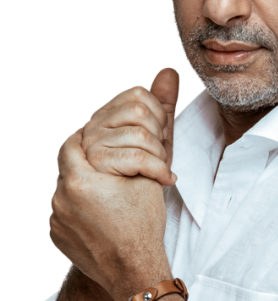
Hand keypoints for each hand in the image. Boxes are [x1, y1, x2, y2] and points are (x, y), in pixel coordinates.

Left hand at [49, 68, 179, 300]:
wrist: (134, 272)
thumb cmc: (145, 224)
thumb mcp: (154, 169)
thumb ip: (160, 120)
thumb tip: (165, 73)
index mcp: (80, 178)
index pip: (73, 141)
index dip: (90, 138)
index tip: (105, 141)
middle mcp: (59, 197)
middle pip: (66, 164)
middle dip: (86, 160)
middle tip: (107, 165)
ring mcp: (55, 219)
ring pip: (64, 187)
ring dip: (83, 183)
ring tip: (108, 190)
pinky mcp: (55, 236)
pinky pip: (62, 211)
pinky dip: (78, 206)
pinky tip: (101, 212)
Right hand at [81, 67, 179, 186]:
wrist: (129, 230)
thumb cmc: (141, 185)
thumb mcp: (156, 142)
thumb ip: (161, 107)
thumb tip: (169, 70)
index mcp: (102, 120)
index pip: (137, 93)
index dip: (158, 115)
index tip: (158, 139)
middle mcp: (88, 130)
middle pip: (138, 111)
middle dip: (158, 138)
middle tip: (157, 160)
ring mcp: (85, 149)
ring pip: (140, 133)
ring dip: (158, 158)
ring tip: (157, 173)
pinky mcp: (88, 170)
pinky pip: (136, 156)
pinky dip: (159, 170)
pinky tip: (163, 181)